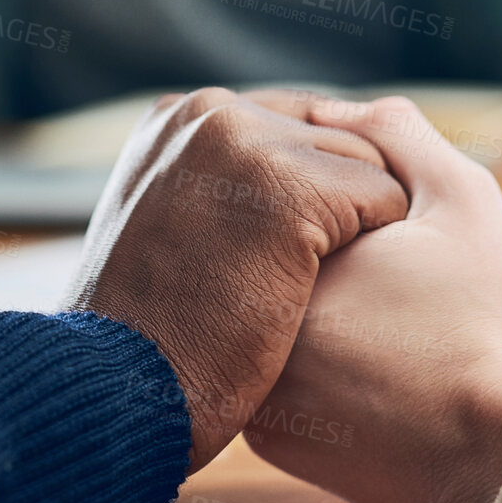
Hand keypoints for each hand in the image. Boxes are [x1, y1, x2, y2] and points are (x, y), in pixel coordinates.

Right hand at [67, 88, 410, 469]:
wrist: (115, 391)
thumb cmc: (147, 335)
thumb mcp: (165, 228)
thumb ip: (215, 182)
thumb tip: (288, 172)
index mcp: (179, 116)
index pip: (295, 120)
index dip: (311, 189)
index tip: (288, 251)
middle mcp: (213, 111)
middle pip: (336, 138)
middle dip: (337, 205)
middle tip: (296, 279)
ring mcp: (252, 144)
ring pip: (367, 166)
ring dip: (354, 231)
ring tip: (300, 290)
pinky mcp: (293, 188)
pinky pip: (386, 201)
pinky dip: (373, 255)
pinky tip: (317, 296)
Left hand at [248, 97, 501, 502]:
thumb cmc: (495, 319)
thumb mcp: (461, 195)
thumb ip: (391, 133)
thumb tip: (330, 109)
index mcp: (285, 256)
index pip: (282, 197)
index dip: (343, 203)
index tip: (396, 238)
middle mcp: (249, 322)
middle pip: (268, 257)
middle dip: (322, 254)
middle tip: (400, 286)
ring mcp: (250, 387)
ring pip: (266, 317)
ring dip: (312, 309)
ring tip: (392, 328)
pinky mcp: (268, 440)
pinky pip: (272, 379)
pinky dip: (312, 368)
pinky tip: (376, 372)